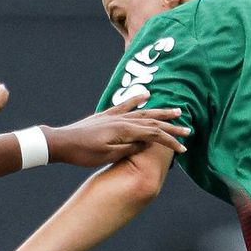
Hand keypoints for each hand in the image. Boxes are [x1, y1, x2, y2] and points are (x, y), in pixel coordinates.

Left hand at [46, 93, 189, 166]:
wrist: (62, 143)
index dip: (170, 141)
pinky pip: (126, 105)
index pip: (154, 134)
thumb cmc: (83, 153)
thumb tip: (146, 142)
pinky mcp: (106, 115)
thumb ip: (129, 148)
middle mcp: (122, 119)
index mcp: (124, 130)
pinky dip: (137, 99)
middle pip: (152, 121)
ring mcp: (114, 115)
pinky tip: (145, 95)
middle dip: (171, 126)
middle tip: (188, 129)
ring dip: (160, 112)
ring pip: (143, 112)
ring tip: (176, 110)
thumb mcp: (108, 155)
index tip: (183, 149)